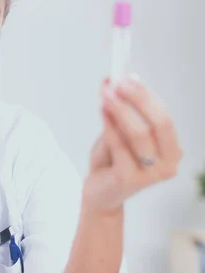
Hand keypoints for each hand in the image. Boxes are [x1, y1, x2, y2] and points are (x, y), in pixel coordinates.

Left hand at [83, 75, 182, 212]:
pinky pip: (120, 147)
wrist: (100, 194)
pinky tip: (102, 111)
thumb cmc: (112, 162)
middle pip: (160, 123)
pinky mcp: (130, 180)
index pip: (164, 117)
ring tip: (105, 95)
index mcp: (172, 149)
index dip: (146, 95)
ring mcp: (151, 174)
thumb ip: (121, 111)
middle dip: (138, 99)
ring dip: (121, 110)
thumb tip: (115, 80)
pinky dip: (110, 126)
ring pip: (139, 134)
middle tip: (118, 83)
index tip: (128, 78)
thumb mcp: (119, 133)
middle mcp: (169, 163)